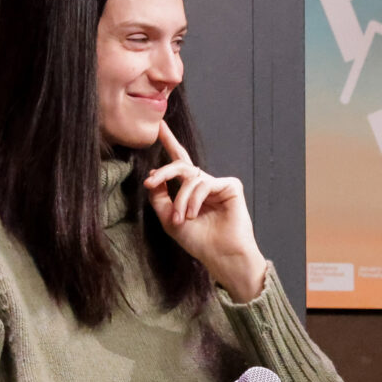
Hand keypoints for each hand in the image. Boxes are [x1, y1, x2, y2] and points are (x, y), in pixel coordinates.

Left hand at [145, 122, 266, 301]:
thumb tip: (153, 175)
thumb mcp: (168, 219)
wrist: (220, 255)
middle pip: (181, 165)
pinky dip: (195, 199)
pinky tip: (193, 214)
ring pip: (190, 178)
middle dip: (164, 172)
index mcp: (190, 191)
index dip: (169, 143)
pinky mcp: (230, 186)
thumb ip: (159, 196)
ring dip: (180, 200)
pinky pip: (205, 184)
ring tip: (181, 219)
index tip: (159, 127)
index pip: (178, 163)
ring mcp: (218, 184)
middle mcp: (204, 185)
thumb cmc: (198, 241)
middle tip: (150, 181)